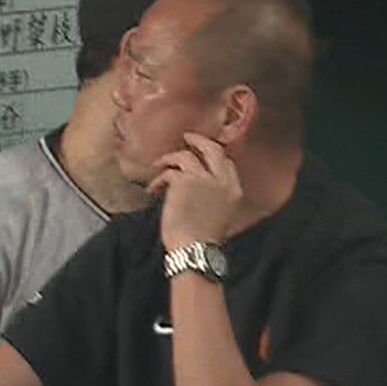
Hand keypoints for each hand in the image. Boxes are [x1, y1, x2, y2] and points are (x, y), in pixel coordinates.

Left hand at [148, 132, 242, 249]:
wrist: (194, 248)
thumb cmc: (202, 238)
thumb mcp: (220, 214)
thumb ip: (214, 196)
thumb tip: (198, 186)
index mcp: (234, 190)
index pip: (227, 163)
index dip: (212, 156)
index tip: (200, 154)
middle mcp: (222, 181)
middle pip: (213, 149)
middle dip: (199, 140)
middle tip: (186, 137)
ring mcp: (204, 178)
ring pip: (186, 155)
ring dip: (169, 159)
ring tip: (158, 166)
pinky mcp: (184, 180)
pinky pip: (168, 172)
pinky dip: (157, 180)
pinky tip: (152, 190)